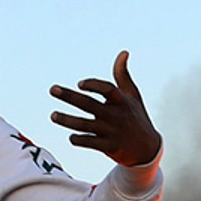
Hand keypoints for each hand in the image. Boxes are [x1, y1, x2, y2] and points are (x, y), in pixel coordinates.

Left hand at [50, 51, 161, 166]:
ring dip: (67, 120)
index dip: (93, 85)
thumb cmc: (136, 117)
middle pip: (89, 105)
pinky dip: (79, 139)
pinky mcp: (109, 147)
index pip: (107, 89)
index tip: (79, 84)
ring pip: (85, 125)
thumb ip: (123, 75)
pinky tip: (71, 137)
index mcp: (121, 101)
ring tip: (53, 115)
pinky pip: (90, 142)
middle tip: (52, 89)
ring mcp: (111, 131)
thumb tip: (123, 52)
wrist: (148, 148)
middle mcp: (115, 115)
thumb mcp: (133, 95)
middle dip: (69, 96)